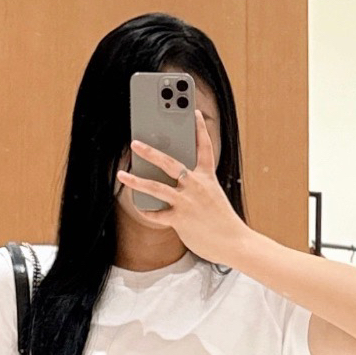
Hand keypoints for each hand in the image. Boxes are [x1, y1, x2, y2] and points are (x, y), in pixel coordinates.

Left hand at [116, 108, 249, 267]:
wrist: (234, 243)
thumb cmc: (224, 222)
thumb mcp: (213, 198)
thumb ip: (196, 188)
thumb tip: (175, 185)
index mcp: (208, 177)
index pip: (204, 147)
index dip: (200, 128)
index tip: (194, 111)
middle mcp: (196, 185)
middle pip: (169, 162)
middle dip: (149, 151)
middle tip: (134, 142)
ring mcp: (187, 202)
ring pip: (155, 187)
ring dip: (135, 180)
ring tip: (121, 175)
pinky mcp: (180, 220)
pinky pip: (157, 215)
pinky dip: (146, 211)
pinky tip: (138, 207)